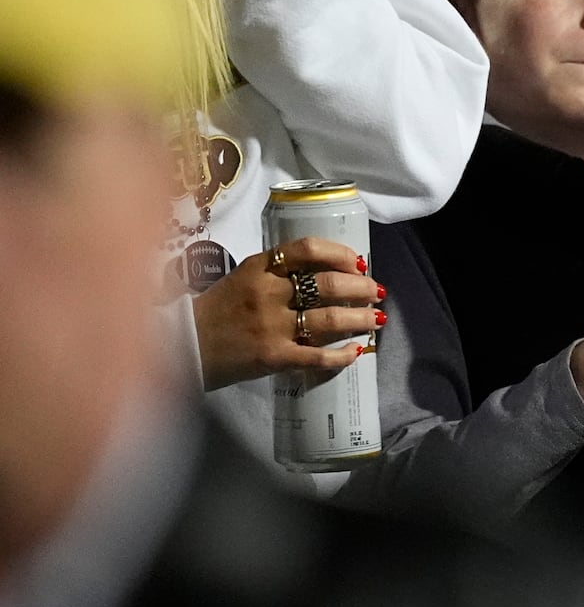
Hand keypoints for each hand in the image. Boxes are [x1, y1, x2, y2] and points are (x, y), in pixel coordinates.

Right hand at [193, 237, 384, 390]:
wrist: (183, 347)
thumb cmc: (216, 310)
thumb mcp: (243, 278)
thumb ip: (278, 273)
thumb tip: (328, 273)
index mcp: (259, 268)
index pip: (307, 249)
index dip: (340, 253)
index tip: (358, 261)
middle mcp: (267, 293)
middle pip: (327, 284)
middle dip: (360, 287)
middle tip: (376, 291)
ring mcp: (271, 326)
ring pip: (329, 318)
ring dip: (360, 318)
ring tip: (376, 319)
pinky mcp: (273, 357)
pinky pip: (317, 356)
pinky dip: (342, 355)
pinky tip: (356, 352)